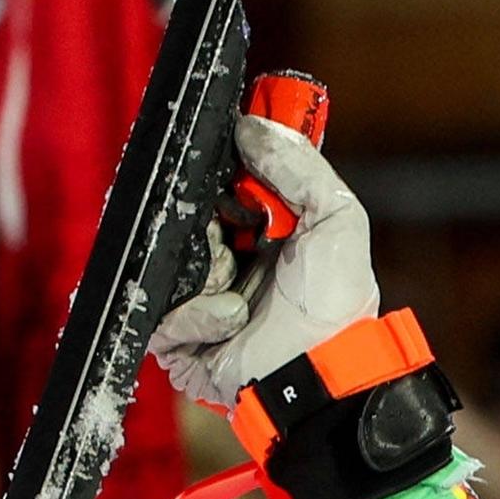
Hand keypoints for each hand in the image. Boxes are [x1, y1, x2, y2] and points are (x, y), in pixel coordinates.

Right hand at [150, 114, 380, 410]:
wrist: (317, 374)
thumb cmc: (335, 306)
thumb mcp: (337, 220)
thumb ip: (301, 166)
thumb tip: (253, 124)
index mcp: (266, 238)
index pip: (224, 187)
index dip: (222, 172)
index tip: (226, 158)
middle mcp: (232, 266)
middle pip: (187, 217)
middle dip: (207, 219)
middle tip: (233, 228)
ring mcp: (201, 300)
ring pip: (169, 259)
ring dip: (207, 267)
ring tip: (237, 283)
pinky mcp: (179, 338)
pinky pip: (162, 309)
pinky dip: (199, 312)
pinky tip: (234, 321)